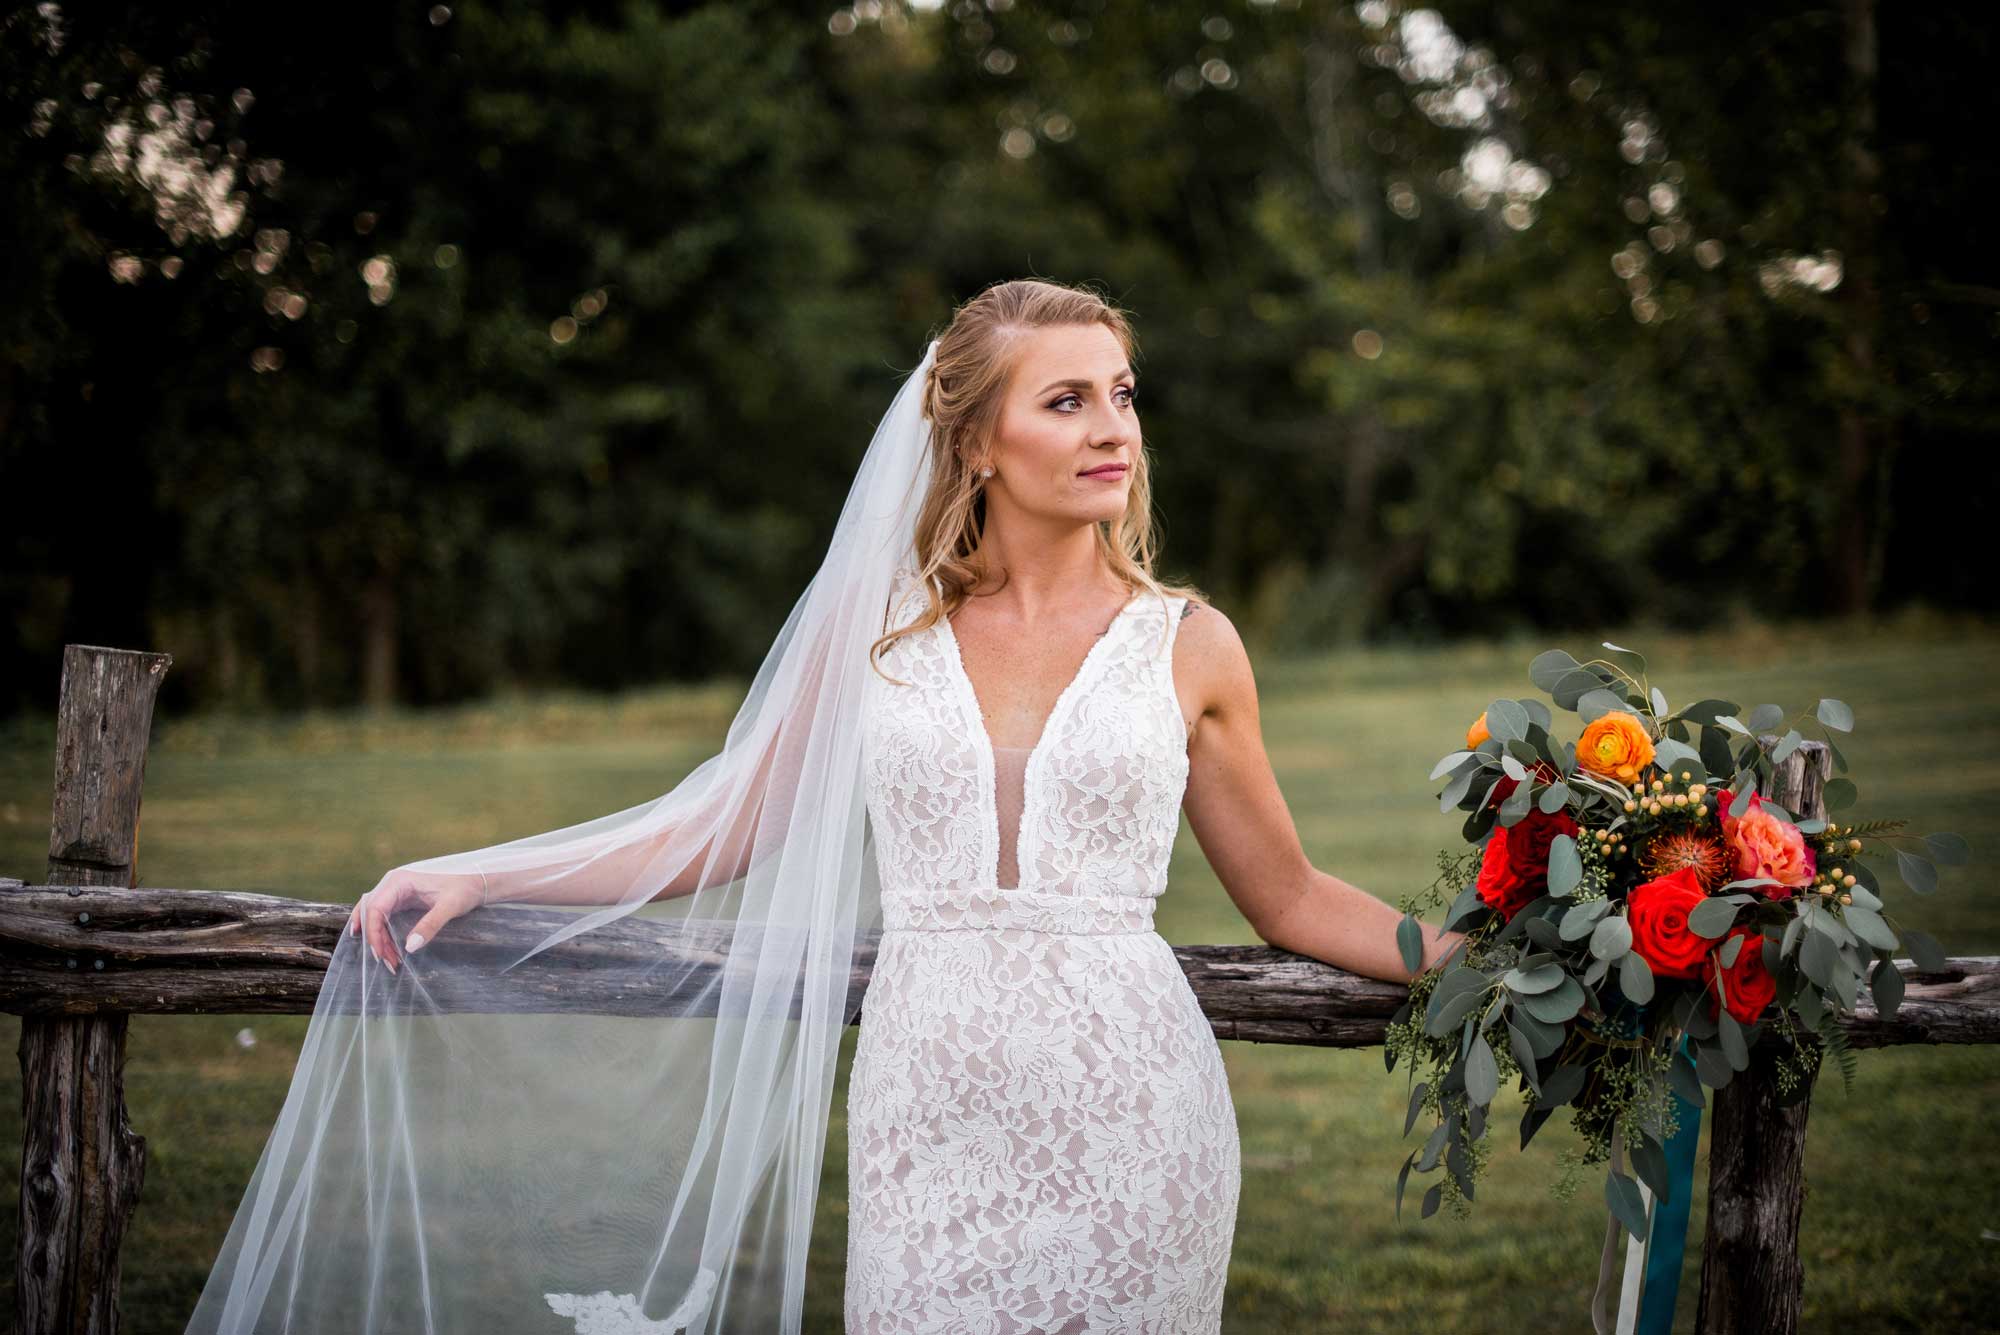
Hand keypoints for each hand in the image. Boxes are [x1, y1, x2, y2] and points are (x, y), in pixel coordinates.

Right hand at [345, 867, 484, 973]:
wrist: (478, 882)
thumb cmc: (465, 889)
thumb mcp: (450, 907)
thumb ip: (430, 925)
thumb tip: (410, 947)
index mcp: (400, 881)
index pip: (375, 907)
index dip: (373, 932)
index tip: (381, 953)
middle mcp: (393, 884)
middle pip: (370, 912)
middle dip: (373, 937)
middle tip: (384, 960)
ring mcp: (397, 892)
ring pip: (375, 917)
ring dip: (378, 938)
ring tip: (391, 960)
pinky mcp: (402, 900)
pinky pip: (385, 918)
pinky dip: (384, 934)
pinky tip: (389, 950)